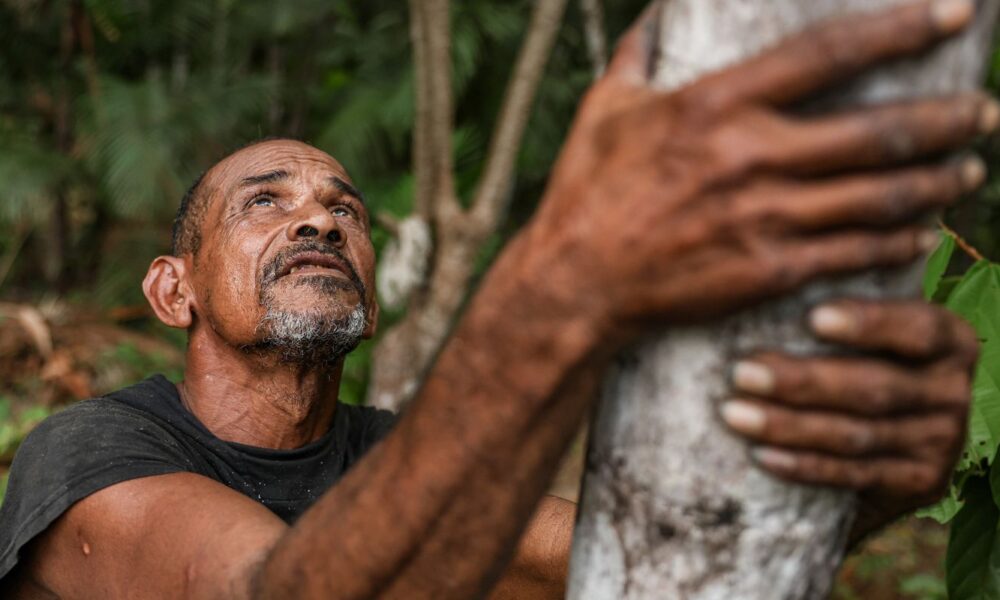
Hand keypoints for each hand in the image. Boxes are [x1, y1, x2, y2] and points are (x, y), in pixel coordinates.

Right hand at [523, 0, 994, 337]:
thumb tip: (654, 15)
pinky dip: (897, 240)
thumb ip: (637, 55)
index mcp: (714, 106)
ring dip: (935, 180)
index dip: (901, 29)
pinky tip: (919, 232)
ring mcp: (765, 218)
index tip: (955, 13)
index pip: (828, 53)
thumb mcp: (604, 110)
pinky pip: (853, 252)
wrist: (576, 282)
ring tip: (968, 168)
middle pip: (876, 132)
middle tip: (983, 110)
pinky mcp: (768, 270)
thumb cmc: (585, 191)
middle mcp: (750, 157)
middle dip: (946, 118)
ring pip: (878, 196)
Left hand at [719, 299, 976, 540]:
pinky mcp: (921, 484)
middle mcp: (953, 390)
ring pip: (856, 435)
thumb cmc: (858, 363)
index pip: (917, 328)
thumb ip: (841, 307)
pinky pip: (854, 475)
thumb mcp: (865, 334)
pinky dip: (804, 466)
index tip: (813, 317)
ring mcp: (941, 442)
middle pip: (874, 388)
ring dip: (788, 426)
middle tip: (741, 373)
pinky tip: (760, 454)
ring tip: (734, 413)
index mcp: (951, 340)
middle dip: (802, 381)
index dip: (868, 323)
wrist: (889, 448)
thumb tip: (779, 271)